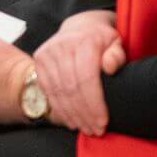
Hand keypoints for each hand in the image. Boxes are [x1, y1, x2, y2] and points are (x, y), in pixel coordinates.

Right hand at [33, 10, 124, 134]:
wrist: (80, 27)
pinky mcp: (38, 60)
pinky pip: (48, 90)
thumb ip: (117, 55)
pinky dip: (59, 108)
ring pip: (58, 92)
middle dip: (84, 113)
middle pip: (71, 88)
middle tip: (95, 130)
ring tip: (84, 128)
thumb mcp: (117, 43)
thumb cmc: (103, 40)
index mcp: (84, 41)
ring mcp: (47, 53)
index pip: (86, 78)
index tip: (103, 121)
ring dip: (72, 114)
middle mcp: (61, 45)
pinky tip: (70, 120)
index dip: (94, 103)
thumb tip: (109, 67)